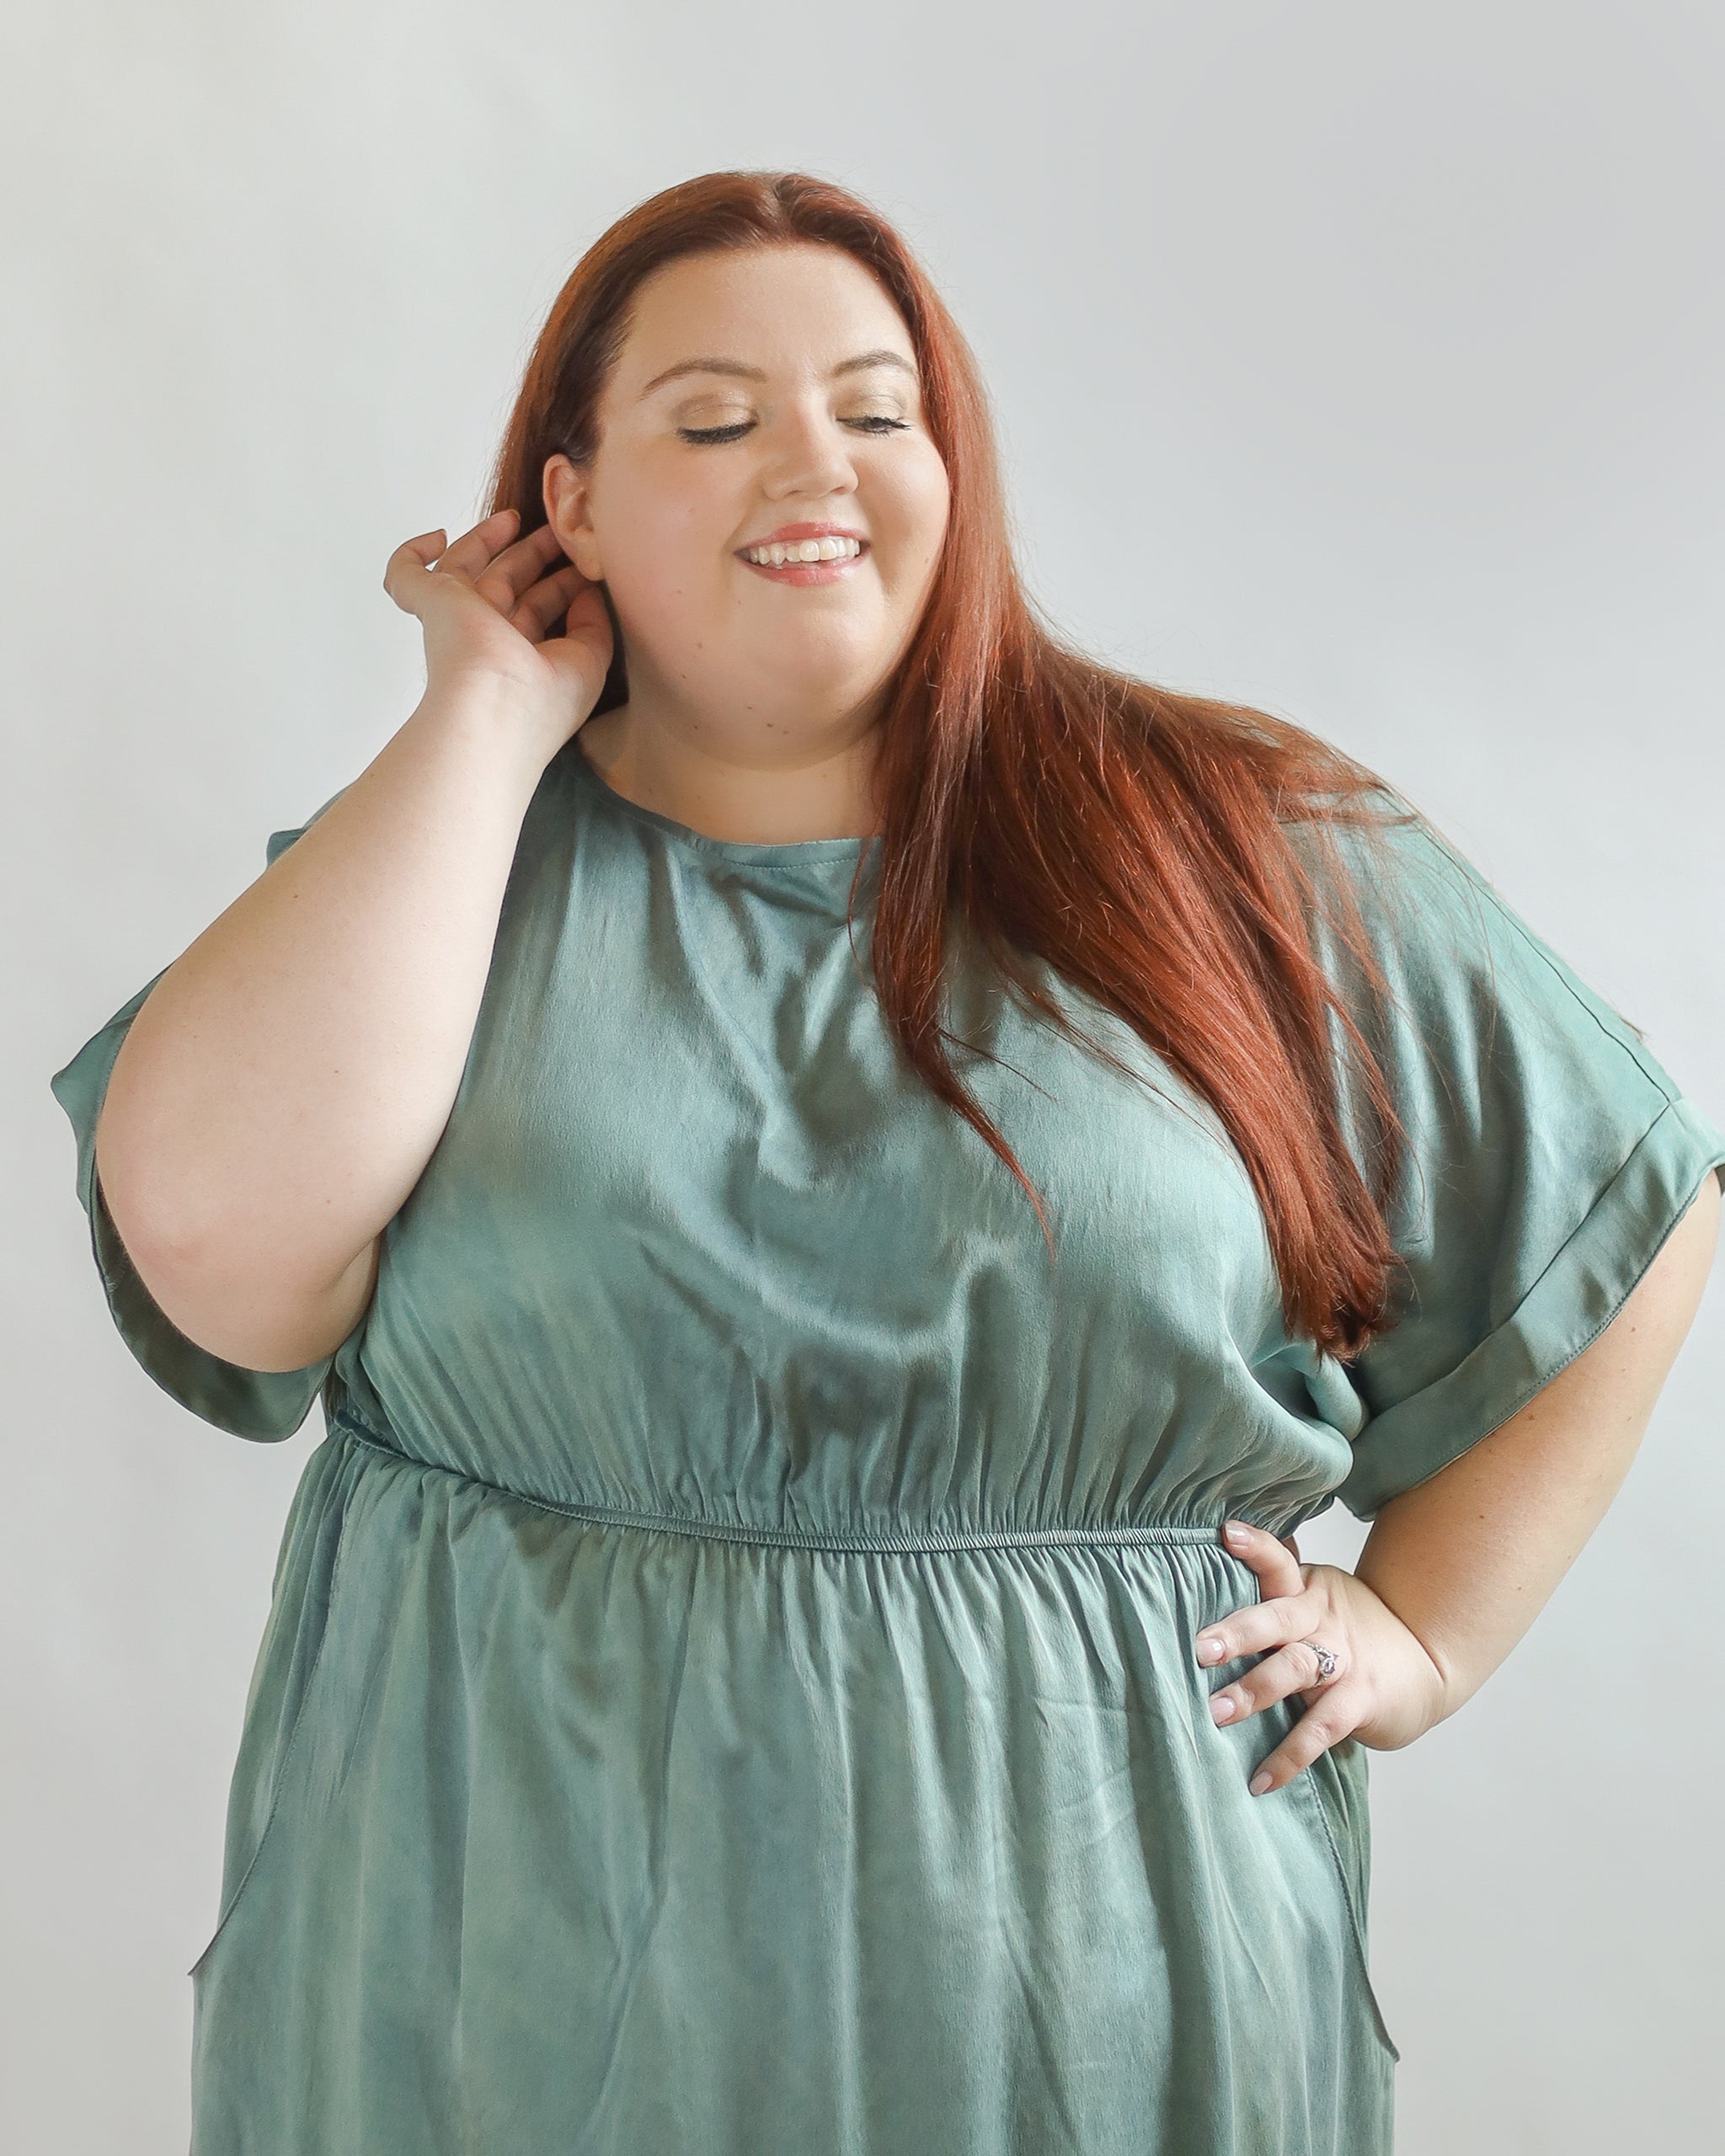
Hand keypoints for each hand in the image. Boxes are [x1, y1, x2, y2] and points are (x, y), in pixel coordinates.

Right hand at [383, 507, 614, 757]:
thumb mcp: (589, 661)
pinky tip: (437, 536)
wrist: (496, 710)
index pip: (538, 612)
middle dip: (532, 555)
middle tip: (558, 530)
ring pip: (464, 569)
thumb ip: (593, 624)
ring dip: (487, 539)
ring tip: (516, 516)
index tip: (585, 563)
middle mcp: (486, 638)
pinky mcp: (431, 602)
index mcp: (520, 657)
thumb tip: (587, 589)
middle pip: (505, 584)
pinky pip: (405, 573)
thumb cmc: (542, 701)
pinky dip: (413, 552)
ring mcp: (455, 619)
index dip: (560, 585)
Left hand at [1195, 1519, 1450, 1796]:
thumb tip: (1229, 1531)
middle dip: (1239, 1632)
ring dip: (1255, 1692)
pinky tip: (1259, 1781)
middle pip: (1277, 1619)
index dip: (1257, 1548)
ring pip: (1295, 1671)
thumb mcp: (1320, 1593)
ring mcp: (1341, 1662)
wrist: (1427, 1660)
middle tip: (1201, 1648)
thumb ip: (1280, 1575)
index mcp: (1306, 1592)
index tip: (1227, 1532)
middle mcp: (1320, 1622)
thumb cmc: (1354, 1625)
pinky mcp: (1358, 1702)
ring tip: (1215, 1713)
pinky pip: (1319, 1730)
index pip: (1280, 1563)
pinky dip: (1289, 1757)